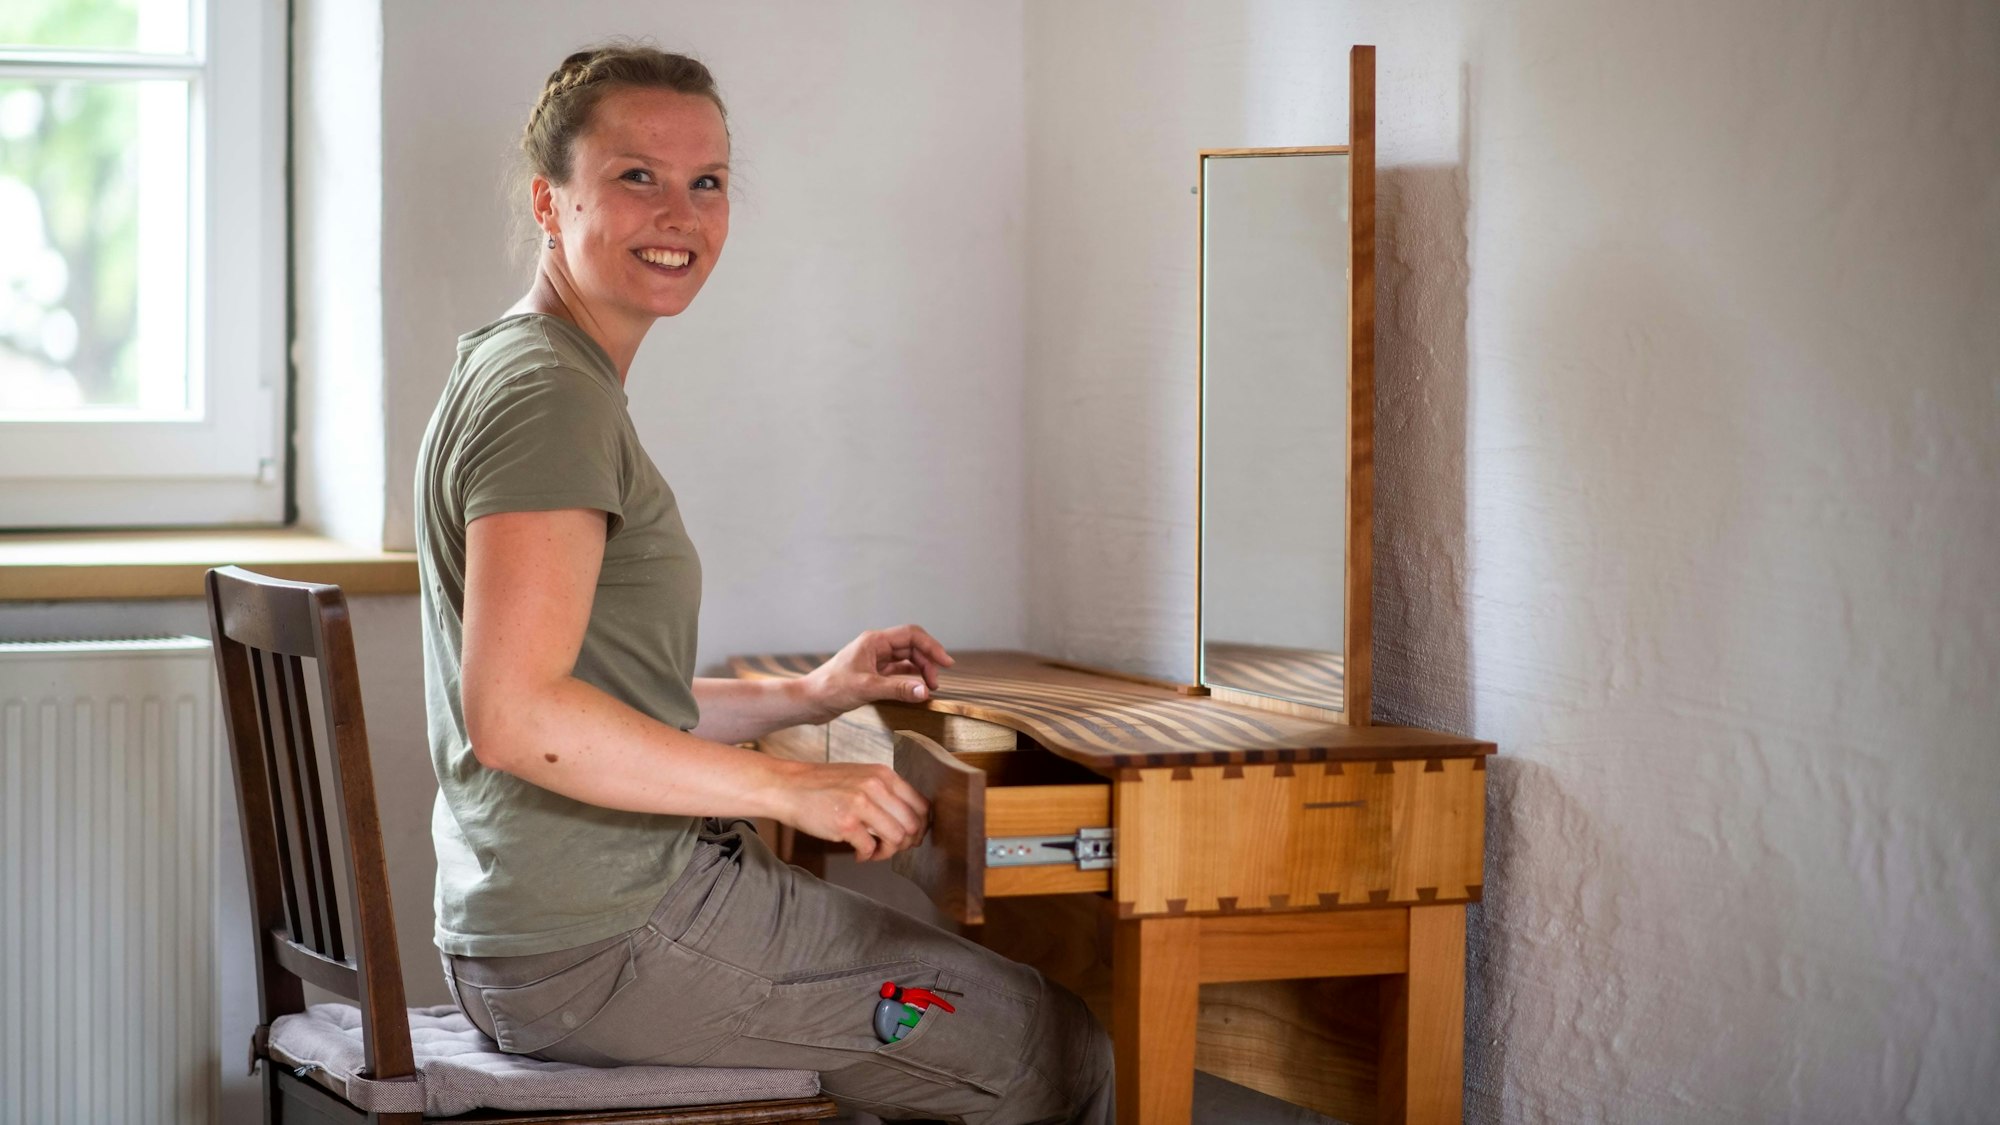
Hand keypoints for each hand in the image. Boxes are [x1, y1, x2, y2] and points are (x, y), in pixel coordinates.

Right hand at [776, 761, 929, 861]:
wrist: (788, 786)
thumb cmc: (823, 785)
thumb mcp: (862, 777)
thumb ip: (886, 793)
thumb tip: (912, 820)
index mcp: (884, 775)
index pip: (922, 805)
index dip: (921, 827)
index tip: (912, 837)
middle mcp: (876, 786)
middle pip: (913, 825)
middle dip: (906, 843)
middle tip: (892, 848)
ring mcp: (860, 804)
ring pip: (897, 838)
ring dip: (888, 852)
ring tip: (874, 852)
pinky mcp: (845, 823)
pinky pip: (870, 849)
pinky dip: (867, 857)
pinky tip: (859, 854)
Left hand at [803, 625, 954, 718]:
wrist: (809, 702)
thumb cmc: (830, 689)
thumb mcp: (867, 688)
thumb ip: (898, 689)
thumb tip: (926, 690)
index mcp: (874, 641)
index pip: (911, 635)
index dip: (931, 647)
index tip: (946, 663)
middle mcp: (876, 648)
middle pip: (911, 648)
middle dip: (927, 662)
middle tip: (935, 684)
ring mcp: (874, 662)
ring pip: (906, 661)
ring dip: (919, 672)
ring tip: (928, 689)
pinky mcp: (871, 676)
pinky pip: (897, 674)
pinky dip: (909, 681)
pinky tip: (915, 691)